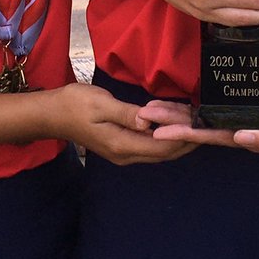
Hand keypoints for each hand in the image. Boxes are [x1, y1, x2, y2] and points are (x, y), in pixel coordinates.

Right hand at [49, 83, 195, 164]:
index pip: (163, 147)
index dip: (185, 137)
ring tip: (195, 118)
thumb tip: (150, 121)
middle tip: (206, 121)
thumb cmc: (75, 105)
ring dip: (178, 136)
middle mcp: (126, 154)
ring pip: (160, 150)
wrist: (52, 114)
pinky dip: (166, 134)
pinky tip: (173, 119)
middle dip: (188, 138)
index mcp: (122, 145)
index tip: (202, 122)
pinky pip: (151, 144)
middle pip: (166, 153)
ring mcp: (124, 152)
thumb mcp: (101, 104)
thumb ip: (127, 113)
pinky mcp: (122, 145)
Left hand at [139, 83, 258, 151]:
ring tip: (151, 106)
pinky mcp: (249, 98)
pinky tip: (182, 94)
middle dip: (171, 119)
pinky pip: (219, 99)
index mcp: (251, 136)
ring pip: (205, 112)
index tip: (158, 131)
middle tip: (142, 114)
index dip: (184, 133)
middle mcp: (242, 126)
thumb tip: (241, 139)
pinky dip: (199, 98)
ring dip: (179, 109)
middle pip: (200, 123)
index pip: (210, 135)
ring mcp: (244, 112)